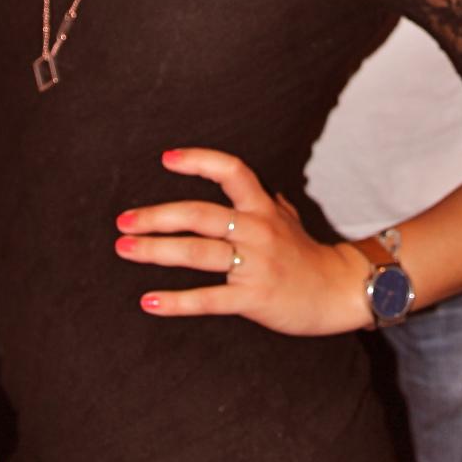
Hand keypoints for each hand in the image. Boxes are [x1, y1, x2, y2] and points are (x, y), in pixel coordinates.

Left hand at [115, 146, 371, 334]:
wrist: (339, 293)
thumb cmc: (308, 256)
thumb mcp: (291, 221)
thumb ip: (268, 203)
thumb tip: (254, 187)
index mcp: (263, 208)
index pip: (232, 172)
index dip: (200, 161)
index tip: (167, 159)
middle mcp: (257, 230)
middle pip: (200, 215)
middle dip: (157, 216)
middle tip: (123, 220)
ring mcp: (255, 264)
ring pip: (198, 252)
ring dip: (156, 250)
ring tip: (124, 249)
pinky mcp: (254, 297)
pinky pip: (209, 299)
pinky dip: (177, 302)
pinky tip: (149, 301)